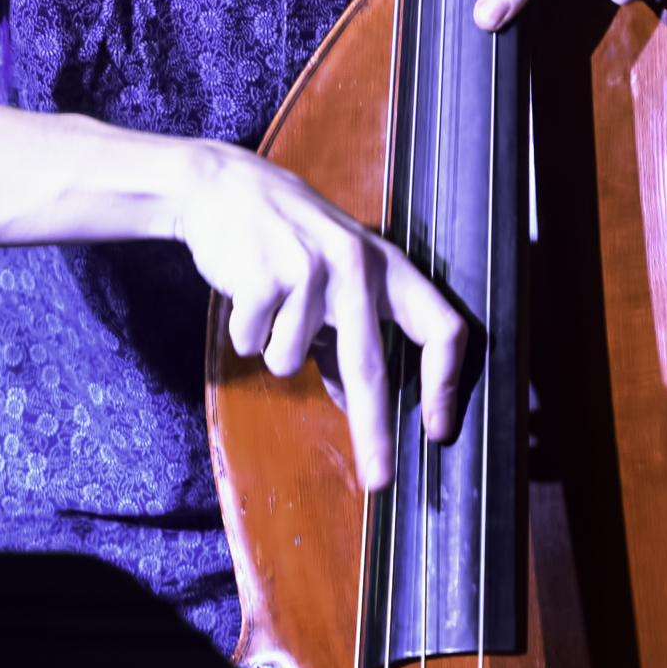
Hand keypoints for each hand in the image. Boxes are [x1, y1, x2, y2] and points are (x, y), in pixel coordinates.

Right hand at [169, 142, 467, 491]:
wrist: (221, 187)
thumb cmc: (283, 237)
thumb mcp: (332, 273)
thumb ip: (347, 334)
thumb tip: (354, 405)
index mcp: (386, 265)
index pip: (441, 326)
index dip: (446, 384)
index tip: (439, 429)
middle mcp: (357, 264)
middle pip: (372, 366)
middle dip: (374, 432)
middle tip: (378, 480)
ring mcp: (311, 269)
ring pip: (289, 360)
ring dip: (271, 347)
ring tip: (268, 301)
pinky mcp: (266, 276)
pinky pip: (253, 344)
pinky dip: (243, 332)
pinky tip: (244, 292)